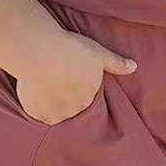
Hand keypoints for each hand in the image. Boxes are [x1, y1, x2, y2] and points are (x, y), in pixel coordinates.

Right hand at [15, 29, 136, 124]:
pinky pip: (35, 112)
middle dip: (64, 98)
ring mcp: (55, 114)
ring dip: (49, 103)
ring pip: (53, 112)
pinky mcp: (36, 113)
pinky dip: (33, 104)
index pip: (86, 99)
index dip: (77, 88)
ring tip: (41, 85)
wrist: (45, 55)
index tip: (70, 78)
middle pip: (70, 108)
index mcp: (90, 97)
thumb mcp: (99, 53)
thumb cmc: (72, 50)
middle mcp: (75, 110)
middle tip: (54, 80)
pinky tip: (30, 91)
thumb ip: (116, 63)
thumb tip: (134, 66)